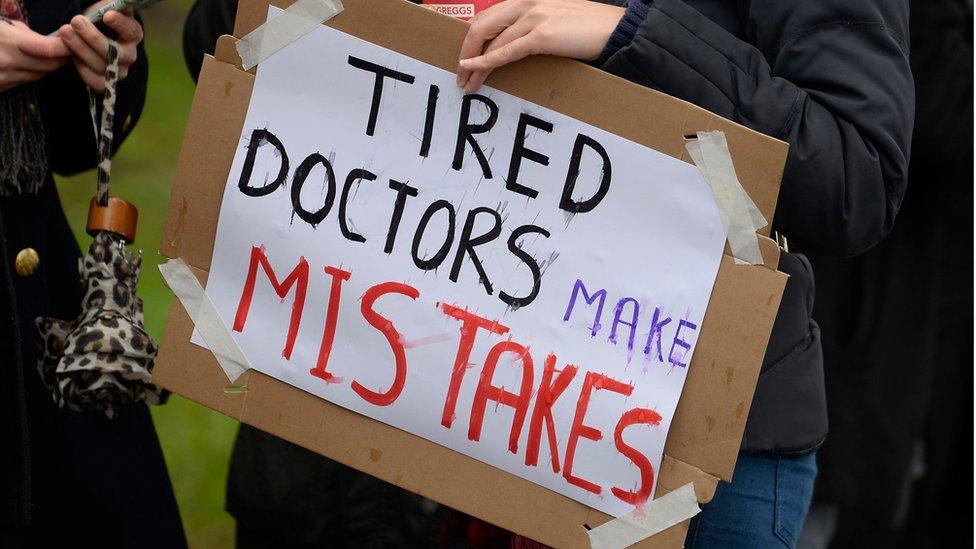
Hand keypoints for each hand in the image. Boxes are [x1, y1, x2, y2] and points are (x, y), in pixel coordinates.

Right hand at [0, 19, 70, 91]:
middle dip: (62, 58)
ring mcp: (3, 77)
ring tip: (51, 57)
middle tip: (70, 51)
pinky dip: (32, 73)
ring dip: (48, 67)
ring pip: (39, 75)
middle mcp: (7, 62)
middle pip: (48, 66)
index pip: (47, 50)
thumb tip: (49, 42)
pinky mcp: (1, 87)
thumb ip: (27, 35)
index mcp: (8, 41)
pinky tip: (32, 65)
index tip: (74, 44)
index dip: (65, 48)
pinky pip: (24, 82)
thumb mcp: (3, 25)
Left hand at [57, 7, 142, 91]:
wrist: (88, 37)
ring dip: (81, 49)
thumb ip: (112, 4)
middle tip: (75, 21)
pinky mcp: (106, 82)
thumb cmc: (97, 19)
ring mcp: (119, 71)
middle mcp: (129, 55)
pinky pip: (96, 81)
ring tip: (65, 32)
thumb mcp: (104, 7)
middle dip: (93, 37)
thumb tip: (119, 0)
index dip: (120, 24)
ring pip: (102, 66)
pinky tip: (71, 55)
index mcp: (133, 34)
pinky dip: (82, 69)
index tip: (107, 15)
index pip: (131, 30)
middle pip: (115, 52)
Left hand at [456, 0, 624, 92]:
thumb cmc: (587, 29)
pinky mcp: (542, 35)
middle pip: (481, 25)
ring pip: (490, 40)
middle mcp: (525, 2)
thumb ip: (530, 25)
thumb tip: (509, 45)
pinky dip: (486, 63)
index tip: (465, 59)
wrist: (614, 31)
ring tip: (468, 84)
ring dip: (474, 65)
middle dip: (465, 52)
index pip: (488, 16)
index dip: (471, 39)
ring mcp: (533, 17)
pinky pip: (506, 51)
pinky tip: (474, 70)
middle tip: (460, 75)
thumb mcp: (553, 19)